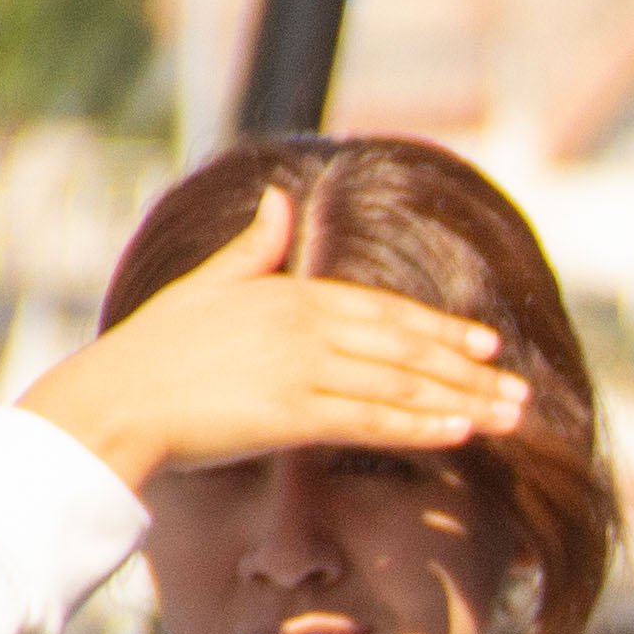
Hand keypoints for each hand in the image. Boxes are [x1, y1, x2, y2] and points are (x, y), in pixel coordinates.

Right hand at [22, 186, 531, 495]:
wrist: (112, 401)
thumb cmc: (153, 350)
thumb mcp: (207, 284)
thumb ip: (253, 247)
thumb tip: (279, 199)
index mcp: (290, 294)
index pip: (386, 310)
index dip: (443, 329)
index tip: (490, 345)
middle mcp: (304, 325)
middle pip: (406, 348)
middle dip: (470, 372)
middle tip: (521, 392)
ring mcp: (300, 368)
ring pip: (400, 385)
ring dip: (462, 403)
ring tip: (510, 420)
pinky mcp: (290, 413)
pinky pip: (369, 421)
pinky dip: (419, 426)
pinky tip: (460, 434)